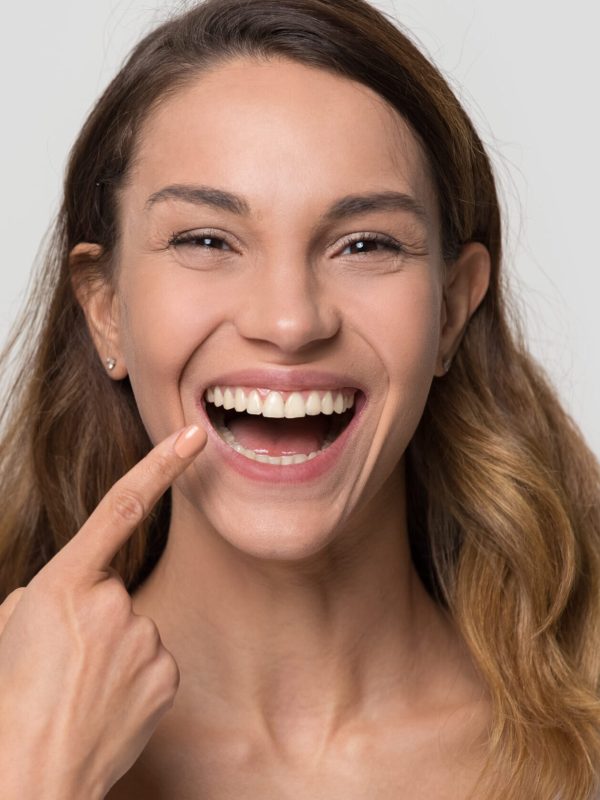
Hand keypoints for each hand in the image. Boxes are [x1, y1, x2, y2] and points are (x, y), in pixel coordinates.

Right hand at [0, 424, 205, 799]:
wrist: (30, 775)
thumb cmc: (9, 701)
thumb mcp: (8, 628)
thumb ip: (45, 594)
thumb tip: (70, 593)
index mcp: (66, 583)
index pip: (122, 506)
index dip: (160, 466)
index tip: (192, 437)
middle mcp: (114, 602)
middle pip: (115, 592)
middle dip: (94, 619)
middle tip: (65, 665)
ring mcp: (146, 638)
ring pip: (135, 629)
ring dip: (113, 651)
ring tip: (81, 689)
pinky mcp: (167, 673)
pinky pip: (152, 661)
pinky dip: (133, 677)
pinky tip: (106, 703)